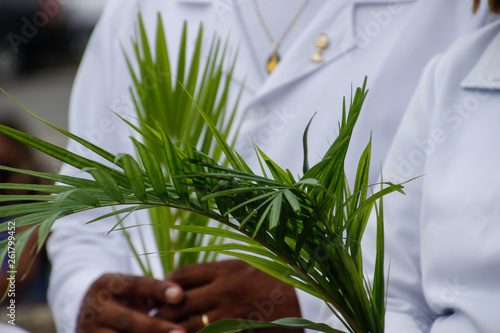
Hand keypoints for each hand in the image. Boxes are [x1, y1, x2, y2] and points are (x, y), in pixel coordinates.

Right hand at [77, 273, 185, 332]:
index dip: (158, 289)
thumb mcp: (130, 289)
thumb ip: (152, 292)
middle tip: (181, 332)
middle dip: (155, 327)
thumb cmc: (121, 299)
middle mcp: (96, 309)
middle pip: (127, 321)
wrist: (85, 314)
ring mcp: (90, 331)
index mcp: (107, 285)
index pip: (135, 285)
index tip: (180, 295)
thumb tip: (181, 298)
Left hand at [158, 260, 303, 332]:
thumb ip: (220, 272)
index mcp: (227, 268)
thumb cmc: (275, 283)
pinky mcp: (238, 330)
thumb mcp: (247, 268)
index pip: (183, 274)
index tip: (157, 293)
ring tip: (162, 331)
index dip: (164, 284)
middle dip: (161, 310)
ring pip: (189, 323)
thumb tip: (188, 278)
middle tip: (149, 317)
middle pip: (179, 299)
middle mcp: (226, 288)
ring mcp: (232, 312)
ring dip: (173, 329)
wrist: (306, 304)